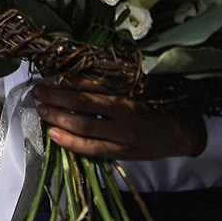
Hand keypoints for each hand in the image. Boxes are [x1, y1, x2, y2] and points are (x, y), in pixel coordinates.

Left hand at [33, 78, 206, 161]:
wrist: (184, 133)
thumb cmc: (161, 103)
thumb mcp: (143, 84)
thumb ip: (116, 79)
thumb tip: (79, 68)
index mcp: (130, 91)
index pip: (91, 83)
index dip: (66, 80)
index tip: (48, 76)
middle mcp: (126, 113)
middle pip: (82, 103)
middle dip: (56, 96)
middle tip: (37, 91)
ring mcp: (123, 135)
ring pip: (84, 125)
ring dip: (58, 117)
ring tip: (40, 109)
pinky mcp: (122, 152)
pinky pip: (92, 148)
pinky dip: (71, 142)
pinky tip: (53, 134)